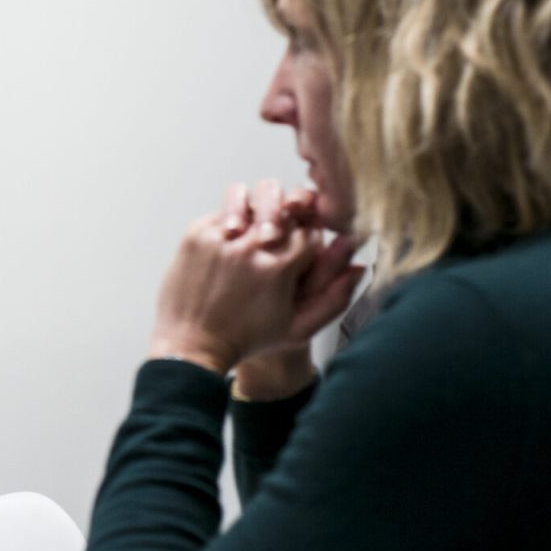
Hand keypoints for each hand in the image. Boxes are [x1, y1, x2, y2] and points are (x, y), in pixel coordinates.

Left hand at [203, 183, 364, 395]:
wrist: (192, 347)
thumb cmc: (245, 341)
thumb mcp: (298, 328)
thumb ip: (335, 298)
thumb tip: (359, 266)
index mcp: (280, 268)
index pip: (309, 231)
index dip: (308, 239)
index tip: (299, 250)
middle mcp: (251, 248)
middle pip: (283, 211)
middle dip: (286, 221)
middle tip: (278, 235)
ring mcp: (221, 239)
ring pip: (251, 203)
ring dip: (256, 214)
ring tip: (252, 235)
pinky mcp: (196, 235)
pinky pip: (220, 214)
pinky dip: (228, 224)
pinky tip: (228, 246)